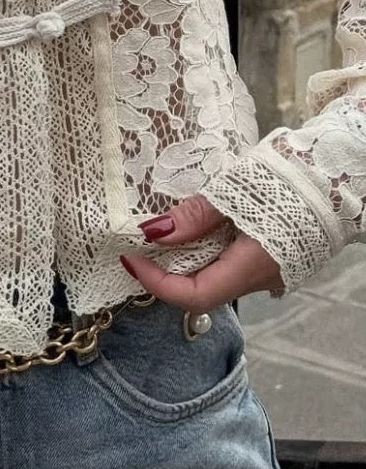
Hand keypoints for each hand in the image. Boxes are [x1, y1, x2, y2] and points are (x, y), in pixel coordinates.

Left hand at [120, 194, 284, 311]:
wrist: (337, 172)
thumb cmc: (287, 178)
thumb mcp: (233, 191)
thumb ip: (194, 217)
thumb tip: (152, 233)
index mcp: (252, 266)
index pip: (193, 295)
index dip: (156, 282)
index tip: (130, 258)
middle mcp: (261, 280)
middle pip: (201, 289)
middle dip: (166, 270)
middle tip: (141, 242)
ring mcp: (269, 274)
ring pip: (215, 278)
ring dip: (186, 260)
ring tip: (165, 232)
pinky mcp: (273, 262)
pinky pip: (230, 266)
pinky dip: (207, 253)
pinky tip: (196, 231)